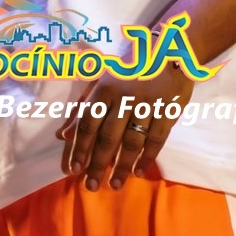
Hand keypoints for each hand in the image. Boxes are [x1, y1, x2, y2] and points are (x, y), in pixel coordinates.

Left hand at [56, 66, 193, 190]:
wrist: (172, 49)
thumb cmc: (131, 65)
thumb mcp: (103, 80)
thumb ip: (83, 106)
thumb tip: (63, 134)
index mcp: (105, 87)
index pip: (88, 123)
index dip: (79, 148)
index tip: (73, 169)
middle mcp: (125, 97)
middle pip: (108, 137)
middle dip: (97, 164)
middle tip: (91, 186)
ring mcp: (148, 104)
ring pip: (132, 142)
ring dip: (122, 166)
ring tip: (115, 184)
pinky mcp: (168, 110)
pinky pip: (156, 139)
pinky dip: (147, 158)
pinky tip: (138, 171)